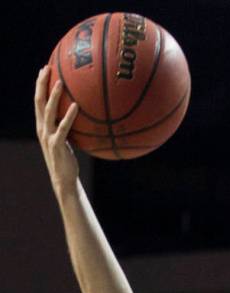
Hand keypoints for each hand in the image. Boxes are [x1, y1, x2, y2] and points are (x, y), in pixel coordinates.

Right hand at [34, 65, 79, 194]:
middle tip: (47, 68)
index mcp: (43, 125)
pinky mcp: (56, 144)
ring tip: (61, 82)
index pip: (38, 100)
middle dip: (41, 83)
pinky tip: (76, 106)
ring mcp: (47, 136)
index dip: (40, 85)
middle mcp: (42, 128)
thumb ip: (70, 127)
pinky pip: (63, 127)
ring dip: (54, 95)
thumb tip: (83, 115)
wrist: (63, 179)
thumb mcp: (68, 140)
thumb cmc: (68, 160)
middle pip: (38, 101)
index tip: (45, 69)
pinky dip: (68, 116)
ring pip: (48, 111)